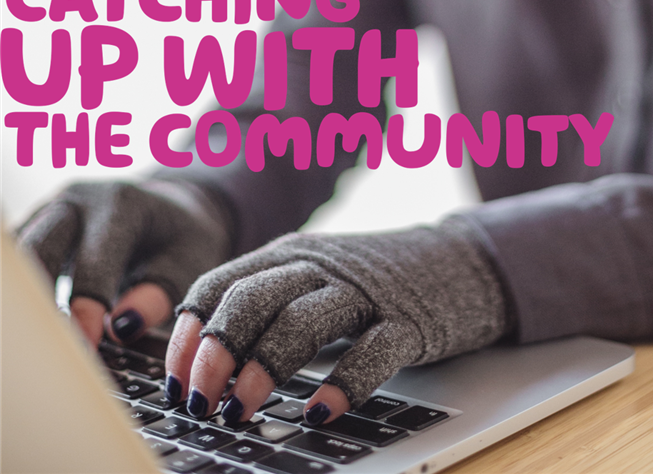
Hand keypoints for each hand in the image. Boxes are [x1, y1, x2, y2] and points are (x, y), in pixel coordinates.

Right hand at [16, 180, 231, 346]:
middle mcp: (78, 200)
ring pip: (20, 257)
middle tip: (51, 348)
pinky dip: (24, 294)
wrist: (173, 209)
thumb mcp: (187, 265)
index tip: (85, 347)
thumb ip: (157, 296)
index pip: (94, 263)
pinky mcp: (36, 226)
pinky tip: (35, 324)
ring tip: (40, 340)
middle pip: (37, 252)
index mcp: (121, 205)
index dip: (86, 309)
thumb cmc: (182, 240)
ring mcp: (51, 210)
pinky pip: (19, 262)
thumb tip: (121, 329)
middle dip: (41, 302)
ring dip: (27, 299)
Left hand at [165, 217, 509, 424]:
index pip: (221, 283)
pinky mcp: (409, 322)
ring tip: (241, 411)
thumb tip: (206, 361)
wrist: (462, 262)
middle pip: (252, 298)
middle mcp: (322, 266)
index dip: (190, 333)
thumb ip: (270, 304)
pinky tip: (319, 413)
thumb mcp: (316, 278)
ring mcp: (366, 293)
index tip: (175, 379)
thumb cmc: (377, 282)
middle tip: (199, 400)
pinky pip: (372, 352)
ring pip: (301, 322)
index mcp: (292, 254)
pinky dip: (342, 384)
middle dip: (216, 352)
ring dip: (263, 370)